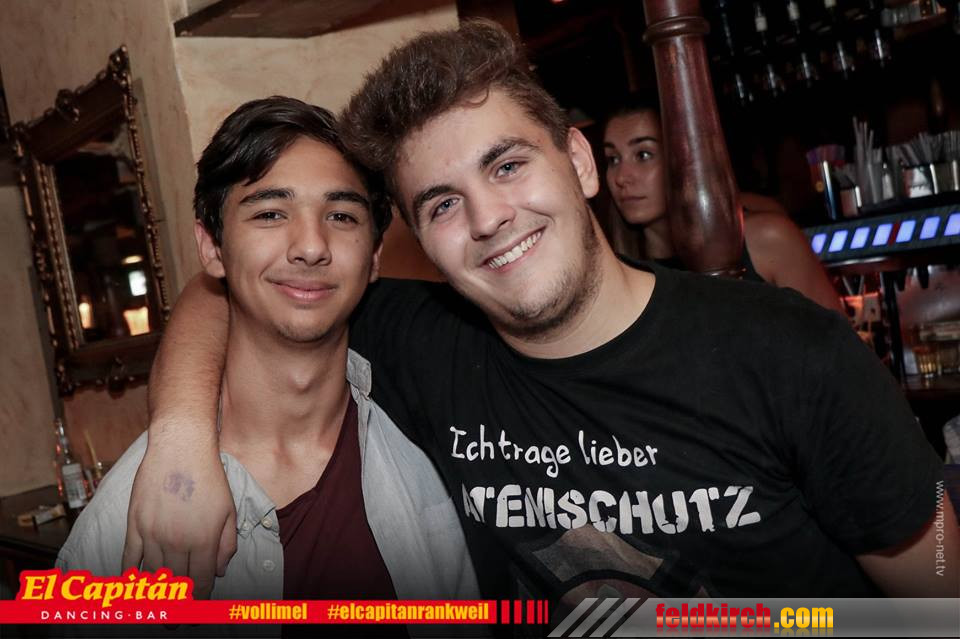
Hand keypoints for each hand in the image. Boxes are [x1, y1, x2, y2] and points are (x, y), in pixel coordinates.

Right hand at [122, 428, 235, 598]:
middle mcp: (177, 542)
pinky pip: (128, 559)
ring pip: (151, 576)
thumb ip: (226, 545)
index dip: (198, 603)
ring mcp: (152, 534)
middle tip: (174, 620)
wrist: (181, 449)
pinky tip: (132, 587)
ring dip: (153, 596)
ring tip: (156, 608)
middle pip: (174, 585)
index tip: (196, 613)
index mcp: (203, 541)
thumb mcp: (229, 511)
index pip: (200, 584)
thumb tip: (218, 573)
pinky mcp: (134, 524)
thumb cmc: (209, 478)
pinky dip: (129, 577)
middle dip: (176, 606)